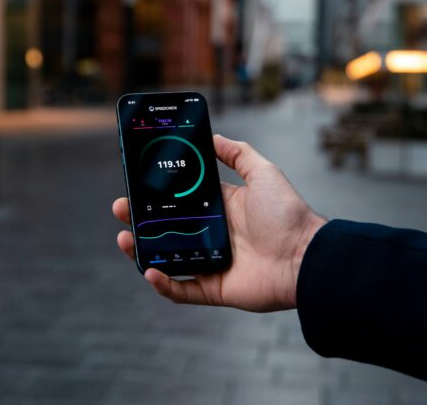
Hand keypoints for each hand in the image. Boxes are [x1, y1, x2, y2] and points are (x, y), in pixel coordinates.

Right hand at [112, 134, 325, 311]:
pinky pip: (182, 290)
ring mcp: (211, 262)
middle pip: (166, 229)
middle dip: (140, 220)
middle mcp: (212, 235)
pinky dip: (163, 284)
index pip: (180, 200)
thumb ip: (238, 153)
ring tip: (125, 238)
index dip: (157, 194)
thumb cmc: (288, 214)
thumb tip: (213, 136)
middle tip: (120, 209)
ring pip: (167, 258)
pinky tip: (150, 271)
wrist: (306, 257)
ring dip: (142, 251)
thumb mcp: (263, 173)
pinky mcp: (215, 288)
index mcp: (220, 209)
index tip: (136, 183)